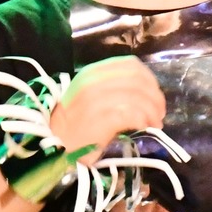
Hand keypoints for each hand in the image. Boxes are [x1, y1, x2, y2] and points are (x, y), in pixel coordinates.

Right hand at [50, 56, 165, 154]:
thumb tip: (144, 93)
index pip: (131, 65)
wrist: (53, 146)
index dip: (150, 79)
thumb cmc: (73, 124)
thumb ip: (110, 87)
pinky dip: (143, 120)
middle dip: (155, 97)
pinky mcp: (100, 119)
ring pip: (138, 97)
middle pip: (139, 81)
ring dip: (152, 111)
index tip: (154, 95)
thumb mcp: (88, 96)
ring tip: (155, 123)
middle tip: (159, 113)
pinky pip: (131, 114)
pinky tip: (144, 127)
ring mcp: (96, 100)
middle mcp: (93, 82)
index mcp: (92, 72)